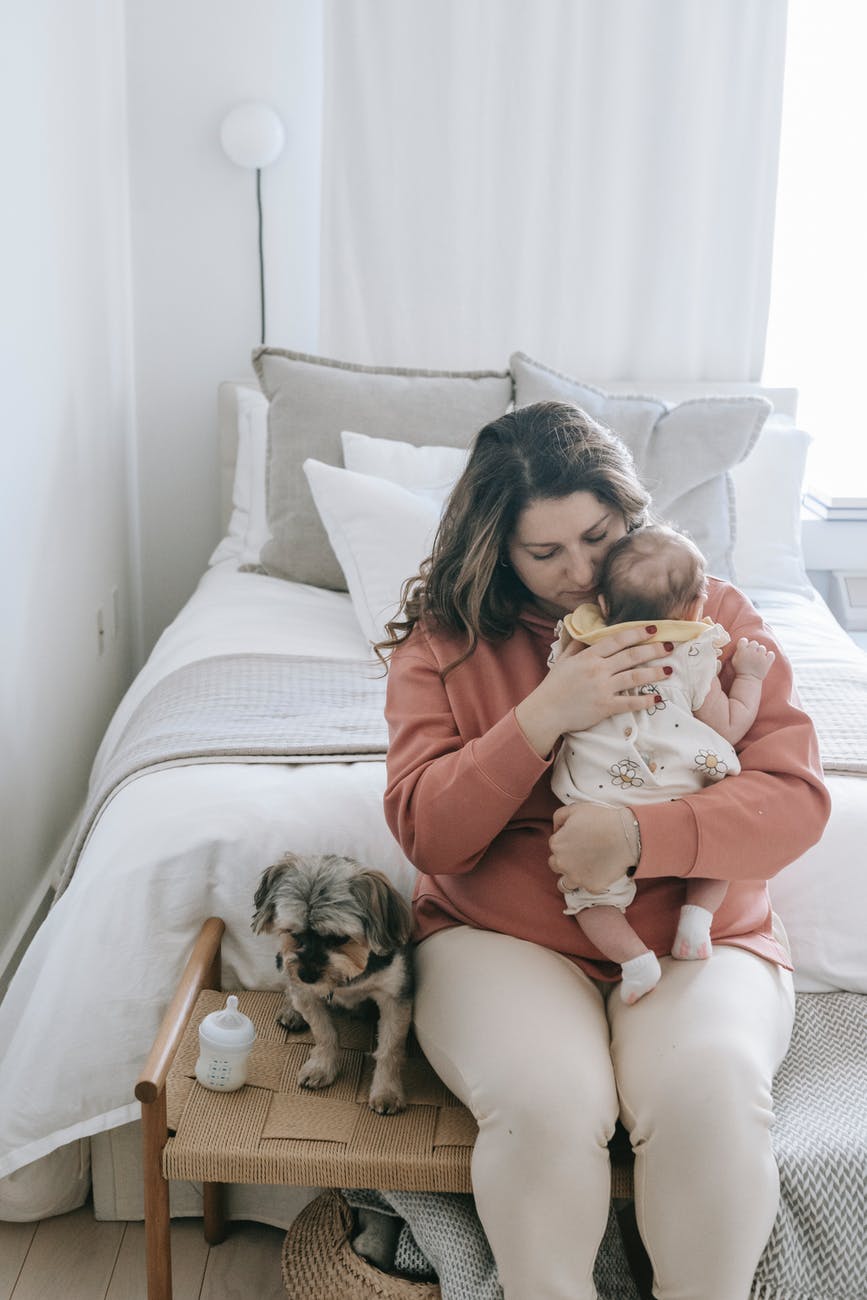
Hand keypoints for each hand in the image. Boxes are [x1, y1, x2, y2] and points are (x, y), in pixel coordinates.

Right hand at [515, 624, 670, 757]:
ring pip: (635, 676)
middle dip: (654, 650)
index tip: (653, 629)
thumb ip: (577, 645)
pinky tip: (658, 698)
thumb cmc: (554, 686)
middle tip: (670, 646)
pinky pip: (630, 702)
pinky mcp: (605, 707)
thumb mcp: (564, 660)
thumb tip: (587, 632)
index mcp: (589, 656)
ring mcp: (603, 688)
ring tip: (669, 669)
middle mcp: (598, 670)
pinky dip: (645, 700)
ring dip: (655, 672)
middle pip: (632, 656)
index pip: (618, 640)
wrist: (546, 711)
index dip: (637, 633)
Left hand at [548, 803, 637, 893]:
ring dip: (571, 877)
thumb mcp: (575, 809)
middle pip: (556, 864)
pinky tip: (600, 873)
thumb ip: (559, 817)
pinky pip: (587, 888)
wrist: (626, 835)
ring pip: (564, 884)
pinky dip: (592, 882)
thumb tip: (557, 829)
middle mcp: (562, 863)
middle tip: (581, 853)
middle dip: (565, 859)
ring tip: (582, 871)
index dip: (566, 840)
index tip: (579, 838)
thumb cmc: (601, 819)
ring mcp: (576, 877)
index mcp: (557, 844)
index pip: (555, 844)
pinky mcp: (592, 886)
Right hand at [731, 637, 774, 679]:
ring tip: (758, 658)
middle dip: (753, 648)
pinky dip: (769, 656)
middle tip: (752, 654)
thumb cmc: (740, 669)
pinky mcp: (768, 661)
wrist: (748, 679)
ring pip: (762, 648)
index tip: (744, 649)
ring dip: (760, 652)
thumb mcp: (734, 659)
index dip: (744, 644)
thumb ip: (738, 650)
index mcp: (742, 650)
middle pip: (754, 643)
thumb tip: (743, 643)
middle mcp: (751, 651)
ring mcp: (760, 656)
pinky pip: (771, 654)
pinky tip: (765, 659)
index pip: (744, 640)